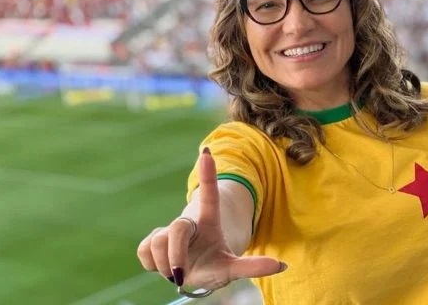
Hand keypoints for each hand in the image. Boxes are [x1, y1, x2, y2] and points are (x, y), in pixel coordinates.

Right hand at [137, 148, 286, 290]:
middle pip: (177, 229)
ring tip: (178, 271)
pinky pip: (144, 251)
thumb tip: (283, 266)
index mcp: (208, 221)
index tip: (206, 152)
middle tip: (180, 275)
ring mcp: (168, 231)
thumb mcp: (233, 268)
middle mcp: (188, 223)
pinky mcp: (151, 242)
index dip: (208, 175)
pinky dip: (153, 264)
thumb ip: (253, 266)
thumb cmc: (216, 264)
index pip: (209, 195)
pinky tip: (164, 266)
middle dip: (176, 255)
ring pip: (157, 243)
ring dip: (166, 264)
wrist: (196, 270)